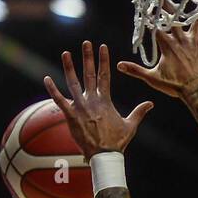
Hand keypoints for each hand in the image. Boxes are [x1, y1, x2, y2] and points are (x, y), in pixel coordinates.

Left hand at [44, 41, 153, 157]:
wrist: (104, 155)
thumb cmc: (117, 141)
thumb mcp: (131, 125)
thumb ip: (139, 112)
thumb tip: (151, 103)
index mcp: (106, 100)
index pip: (105, 75)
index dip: (104, 59)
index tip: (102, 46)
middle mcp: (93, 100)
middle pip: (90, 74)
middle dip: (88, 57)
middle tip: (86, 43)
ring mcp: (81, 107)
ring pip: (73, 83)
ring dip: (69, 67)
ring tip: (66, 53)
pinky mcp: (71, 116)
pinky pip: (59, 100)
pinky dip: (52, 90)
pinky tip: (46, 79)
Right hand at [117, 14, 197, 99]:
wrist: (196, 91)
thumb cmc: (174, 85)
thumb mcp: (152, 78)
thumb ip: (135, 70)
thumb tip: (119, 66)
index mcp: (167, 45)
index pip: (157, 24)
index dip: (152, 11)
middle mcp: (180, 39)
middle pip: (174, 16)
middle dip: (169, 0)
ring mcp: (194, 41)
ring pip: (196, 20)